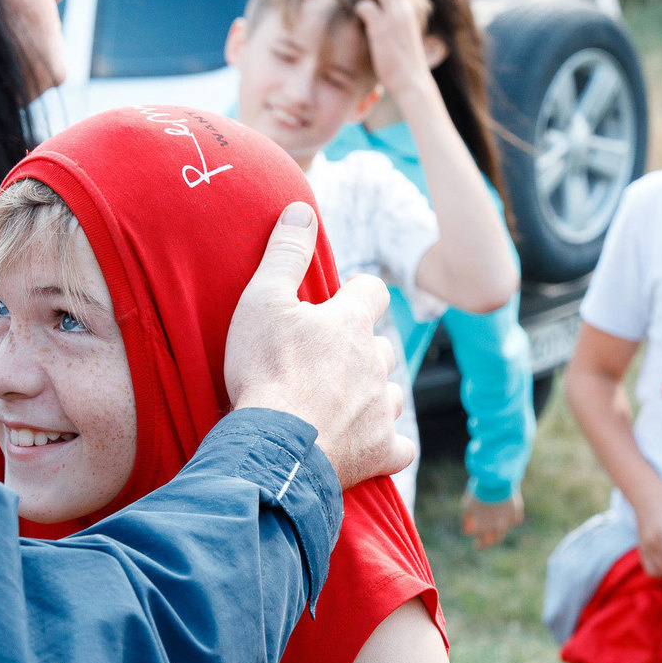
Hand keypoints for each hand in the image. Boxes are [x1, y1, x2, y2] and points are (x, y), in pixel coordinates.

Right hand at [223, 203, 411, 489]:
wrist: (276, 445)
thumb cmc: (265, 370)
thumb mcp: (262, 300)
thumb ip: (285, 253)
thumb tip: (300, 211)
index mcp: (351, 323)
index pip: (372, 291)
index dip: (357, 292)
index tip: (339, 300)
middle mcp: (375, 362)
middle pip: (381, 345)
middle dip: (361, 349)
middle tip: (325, 360)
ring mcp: (381, 409)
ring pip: (390, 393)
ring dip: (372, 393)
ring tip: (340, 401)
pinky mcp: (380, 451)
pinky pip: (399, 446)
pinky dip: (387, 444)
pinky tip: (369, 445)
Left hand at [355, 0, 437, 104]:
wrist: (413, 83)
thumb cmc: (406, 64)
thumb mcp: (404, 37)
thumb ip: (397, 23)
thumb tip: (382, 20)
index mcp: (409, 10)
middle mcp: (403, 9)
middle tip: (363, 4)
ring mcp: (393, 17)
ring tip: (361, 12)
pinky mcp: (381, 29)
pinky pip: (365, 5)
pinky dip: (358, 10)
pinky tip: (358, 23)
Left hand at [461, 489, 524, 547]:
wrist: (494, 481)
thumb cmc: (477, 493)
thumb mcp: (466, 506)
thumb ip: (466, 519)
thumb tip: (466, 530)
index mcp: (483, 528)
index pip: (482, 545)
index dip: (479, 546)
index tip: (478, 546)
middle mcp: (497, 528)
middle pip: (495, 540)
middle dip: (491, 541)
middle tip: (488, 538)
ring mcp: (508, 520)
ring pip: (505, 530)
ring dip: (500, 529)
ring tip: (496, 524)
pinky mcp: (517, 512)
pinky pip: (515, 519)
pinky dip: (511, 518)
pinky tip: (507, 514)